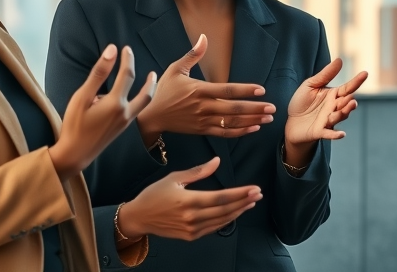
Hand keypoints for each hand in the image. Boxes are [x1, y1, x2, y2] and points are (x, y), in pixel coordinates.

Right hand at [49, 45, 155, 180]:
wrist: (75, 155)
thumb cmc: (74, 125)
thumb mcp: (82, 97)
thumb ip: (98, 73)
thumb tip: (111, 51)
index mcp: (116, 103)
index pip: (127, 75)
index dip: (127, 59)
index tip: (126, 49)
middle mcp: (126, 113)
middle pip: (146, 93)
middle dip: (150, 80)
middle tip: (152, 71)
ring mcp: (126, 123)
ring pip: (144, 104)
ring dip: (148, 92)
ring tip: (149, 82)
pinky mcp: (122, 129)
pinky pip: (136, 111)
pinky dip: (139, 101)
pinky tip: (131, 99)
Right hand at [118, 157, 261, 241]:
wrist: (138, 217)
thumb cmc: (154, 195)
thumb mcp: (174, 177)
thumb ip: (199, 171)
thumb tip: (217, 161)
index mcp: (188, 200)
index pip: (221, 198)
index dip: (240, 193)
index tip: (254, 188)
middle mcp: (191, 217)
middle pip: (225, 210)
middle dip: (244, 201)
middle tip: (258, 194)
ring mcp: (191, 229)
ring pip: (222, 221)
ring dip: (239, 211)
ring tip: (251, 202)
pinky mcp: (190, 236)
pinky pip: (213, 228)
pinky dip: (227, 220)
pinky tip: (235, 212)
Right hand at [137, 35, 275, 142]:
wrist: (151, 116)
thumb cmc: (164, 91)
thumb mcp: (175, 69)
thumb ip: (192, 54)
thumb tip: (204, 37)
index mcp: (198, 90)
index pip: (226, 90)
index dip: (245, 90)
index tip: (261, 90)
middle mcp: (203, 107)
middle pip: (233, 109)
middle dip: (254, 109)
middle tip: (272, 108)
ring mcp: (203, 120)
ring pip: (231, 123)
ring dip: (251, 121)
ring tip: (268, 119)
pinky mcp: (202, 131)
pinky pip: (224, 134)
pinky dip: (240, 132)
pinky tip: (253, 128)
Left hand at [284, 59, 366, 147]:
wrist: (291, 122)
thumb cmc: (302, 102)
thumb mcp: (311, 85)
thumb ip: (325, 75)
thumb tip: (340, 60)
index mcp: (333, 95)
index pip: (348, 87)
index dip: (356, 81)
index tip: (365, 73)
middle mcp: (334, 107)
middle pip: (346, 103)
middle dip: (350, 101)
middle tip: (351, 98)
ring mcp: (328, 120)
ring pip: (340, 116)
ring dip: (344, 112)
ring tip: (349, 106)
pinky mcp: (320, 131)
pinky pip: (330, 133)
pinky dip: (336, 134)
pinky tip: (342, 134)